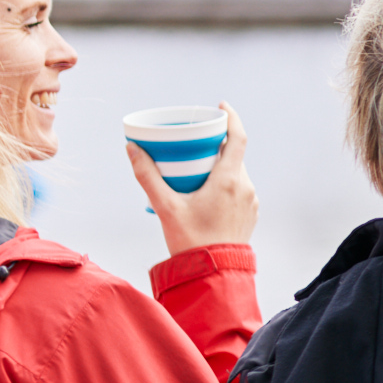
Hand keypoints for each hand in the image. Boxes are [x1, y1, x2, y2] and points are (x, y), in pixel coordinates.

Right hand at [129, 103, 257, 257]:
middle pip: (234, 155)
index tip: (221, 106)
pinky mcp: (249, 215)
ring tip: (196, 167)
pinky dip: (225, 183)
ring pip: (236, 173)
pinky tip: (206, 191)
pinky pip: (239, 189)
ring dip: (220, 165)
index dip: (232, 118)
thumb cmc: (190, 241)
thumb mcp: (164, 206)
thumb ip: (147, 176)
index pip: (238, 138)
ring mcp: (250, 202)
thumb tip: (132, 148)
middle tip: (194, 141)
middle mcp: (245, 187)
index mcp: (229, 179)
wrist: (213, 275)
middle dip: (216, 144)